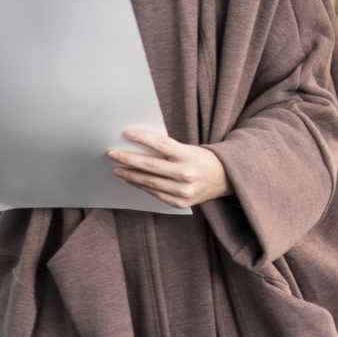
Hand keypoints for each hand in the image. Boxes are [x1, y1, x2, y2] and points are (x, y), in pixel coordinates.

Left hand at [108, 126, 230, 207]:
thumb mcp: (189, 149)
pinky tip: (132, 179)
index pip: (161, 144)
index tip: (126, 133)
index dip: (143, 138)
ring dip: (130, 175)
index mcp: (189, 156)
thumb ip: (167, 149)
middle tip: (112, 154)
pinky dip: (141, 186)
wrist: (225, 179)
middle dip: (128, 159)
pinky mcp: (180, 203)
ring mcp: (183, 191)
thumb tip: (138, 144)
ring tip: (117, 169)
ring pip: (149, 182)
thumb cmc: (202, 159)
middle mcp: (186, 175)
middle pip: (150, 166)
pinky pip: (155, 193)